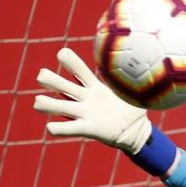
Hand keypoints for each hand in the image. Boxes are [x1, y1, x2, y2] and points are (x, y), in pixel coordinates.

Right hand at [33, 48, 151, 154]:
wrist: (137, 131)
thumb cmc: (133, 108)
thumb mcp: (134, 91)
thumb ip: (134, 77)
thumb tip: (146, 57)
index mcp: (94, 86)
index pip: (77, 68)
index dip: (68, 60)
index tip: (62, 55)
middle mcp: (84, 98)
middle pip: (59, 83)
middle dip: (48, 78)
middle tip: (43, 77)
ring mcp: (83, 113)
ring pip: (57, 105)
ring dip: (45, 103)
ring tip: (39, 103)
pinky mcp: (87, 129)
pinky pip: (69, 129)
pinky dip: (58, 129)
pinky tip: (51, 128)